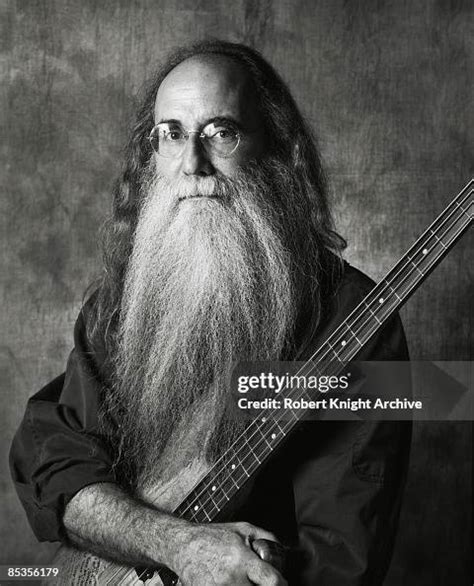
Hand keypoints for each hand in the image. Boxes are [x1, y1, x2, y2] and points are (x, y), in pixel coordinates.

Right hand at [169, 521, 287, 584]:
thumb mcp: (244, 529)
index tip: (280, 583)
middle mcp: (231, 578)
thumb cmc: (214, 536)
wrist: (184, 545)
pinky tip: (233, 582)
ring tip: (244, 579)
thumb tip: (283, 552)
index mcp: (241, 559)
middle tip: (259, 580)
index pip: (272, 582)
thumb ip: (267, 538)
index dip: (281, 584)